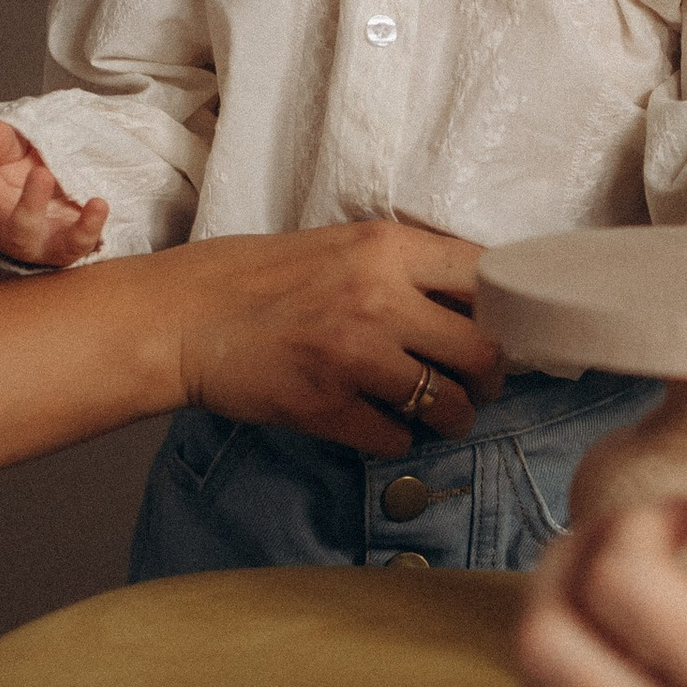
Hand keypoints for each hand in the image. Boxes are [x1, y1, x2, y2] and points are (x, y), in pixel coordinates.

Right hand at [0, 96, 109, 268]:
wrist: (69, 210)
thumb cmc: (29, 177)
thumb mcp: (16, 150)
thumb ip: (2, 141)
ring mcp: (25, 239)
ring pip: (20, 230)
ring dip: (28, 204)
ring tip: (42, 175)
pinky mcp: (60, 250)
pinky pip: (72, 243)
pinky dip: (87, 225)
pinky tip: (99, 204)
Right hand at [168, 219, 503, 456]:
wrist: (182, 319)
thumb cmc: (255, 279)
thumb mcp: (337, 247)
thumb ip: (400, 267)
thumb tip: (470, 300)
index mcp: (385, 249)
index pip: (485, 276)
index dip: (504, 310)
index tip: (499, 327)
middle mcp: (379, 299)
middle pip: (482, 351)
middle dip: (490, 377)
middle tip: (478, 384)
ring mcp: (354, 357)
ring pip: (448, 405)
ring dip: (451, 417)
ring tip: (438, 415)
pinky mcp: (328, 407)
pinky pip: (396, 439)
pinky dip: (396, 439)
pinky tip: (379, 424)